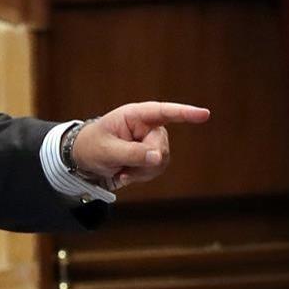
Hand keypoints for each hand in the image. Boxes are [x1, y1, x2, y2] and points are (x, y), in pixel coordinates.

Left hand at [71, 101, 210, 189]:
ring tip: (121, 169)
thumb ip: (133, 153)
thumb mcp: (107, 151)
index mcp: (135, 115)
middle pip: (161, 146)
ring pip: (161, 161)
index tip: (204, 114)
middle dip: (144, 161)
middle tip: (122, 166)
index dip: (184, 113)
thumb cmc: (92, 146)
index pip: (163, 112)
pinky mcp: (151, 155)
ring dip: (141, 171)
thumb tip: (159, 157)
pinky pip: (156, 169)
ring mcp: (151, 141)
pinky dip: (140, 176)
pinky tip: (125, 174)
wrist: (84, 159)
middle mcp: (147, 126)